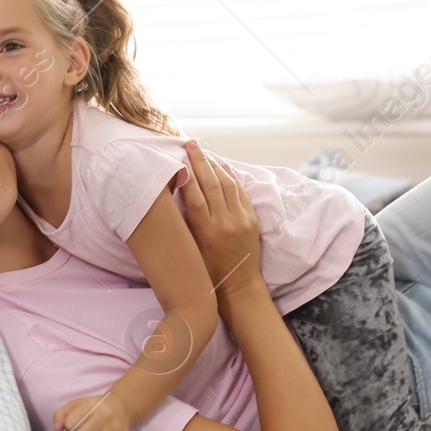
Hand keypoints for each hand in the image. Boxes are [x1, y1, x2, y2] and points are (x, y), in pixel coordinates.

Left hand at [53, 390, 134, 430]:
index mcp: (93, 405)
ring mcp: (115, 430)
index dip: (69, 425)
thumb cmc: (95, 407)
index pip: (69, 424)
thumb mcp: (76, 404)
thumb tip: (56, 430)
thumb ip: (61, 414)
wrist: (122, 408)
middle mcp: (106, 417)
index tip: (76, 422)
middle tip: (84, 430)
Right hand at [179, 141, 262, 297]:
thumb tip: (178, 196)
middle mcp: (225, 223)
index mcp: (206, 232)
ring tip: (204, 152)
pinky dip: (232, 177)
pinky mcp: (252, 220)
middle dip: (200, 161)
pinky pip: (241, 192)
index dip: (187, 175)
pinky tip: (223, 167)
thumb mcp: (191, 250)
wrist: (238, 286)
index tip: (179, 158)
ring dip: (215, 165)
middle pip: (212, 184)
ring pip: (228, 184)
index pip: (195, 196)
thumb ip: (187, 224)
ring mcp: (241, 220)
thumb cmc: (208, 272)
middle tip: (190, 144)